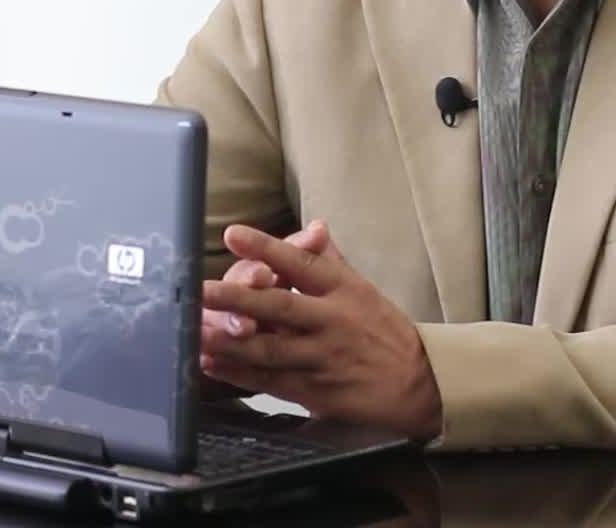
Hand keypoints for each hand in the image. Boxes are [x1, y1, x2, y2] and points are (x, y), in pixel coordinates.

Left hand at [198, 223, 442, 438]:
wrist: (419, 384)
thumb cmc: (383, 331)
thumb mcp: (362, 288)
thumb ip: (330, 259)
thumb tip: (314, 225)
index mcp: (343, 289)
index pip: (301, 262)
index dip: (266, 247)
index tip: (233, 234)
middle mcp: (331, 321)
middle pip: (279, 305)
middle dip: (237, 296)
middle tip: (201, 289)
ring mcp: (322, 358)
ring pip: (270, 348)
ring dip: (229, 340)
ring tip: (195, 330)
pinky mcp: (315, 390)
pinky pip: (271, 381)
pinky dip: (239, 373)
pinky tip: (211, 363)